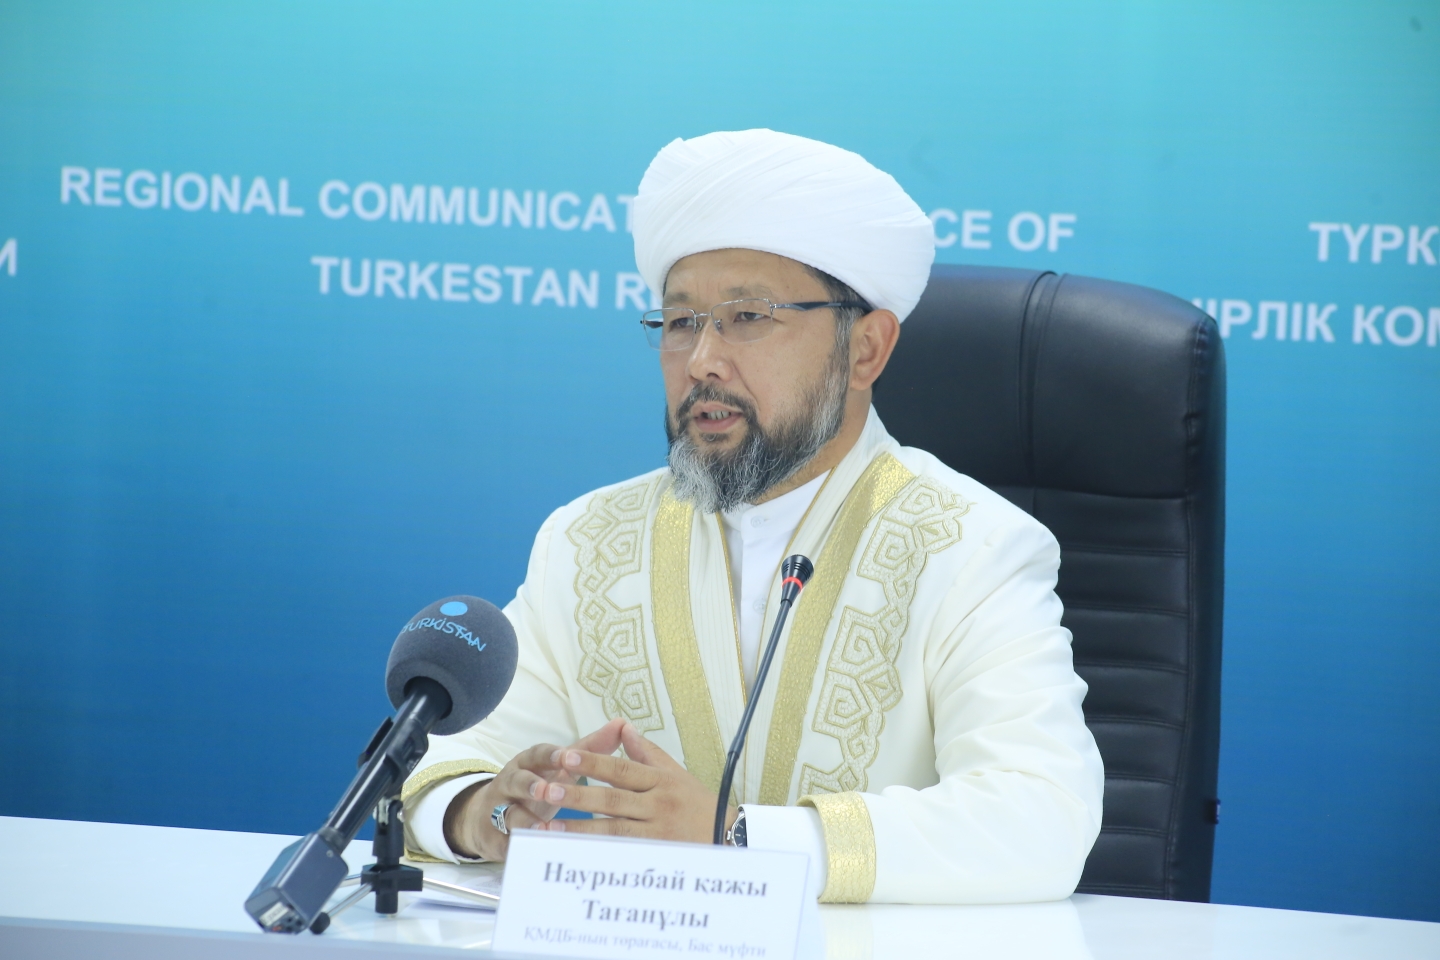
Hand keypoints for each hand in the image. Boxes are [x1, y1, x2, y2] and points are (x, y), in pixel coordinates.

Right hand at [444, 719, 627, 859]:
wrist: (488, 815)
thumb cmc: (537, 784)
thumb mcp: (559, 766)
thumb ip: (590, 748)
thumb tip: (622, 724)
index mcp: (529, 763)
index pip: (538, 754)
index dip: (551, 756)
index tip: (566, 757)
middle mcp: (512, 783)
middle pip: (517, 779)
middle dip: (529, 784)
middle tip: (545, 790)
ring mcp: (500, 810)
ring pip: (508, 813)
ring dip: (523, 819)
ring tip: (539, 826)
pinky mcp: (497, 837)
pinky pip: (505, 841)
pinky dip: (516, 845)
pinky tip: (530, 851)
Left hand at [534, 721, 736, 843]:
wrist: (729, 839)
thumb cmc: (698, 804)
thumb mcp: (676, 773)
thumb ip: (647, 751)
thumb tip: (623, 727)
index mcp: (660, 781)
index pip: (622, 770)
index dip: (593, 763)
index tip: (565, 757)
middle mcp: (658, 806)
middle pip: (613, 800)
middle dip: (579, 795)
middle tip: (548, 790)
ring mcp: (656, 834)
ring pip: (613, 831)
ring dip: (579, 829)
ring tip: (550, 826)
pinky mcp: (655, 856)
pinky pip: (621, 855)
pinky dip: (597, 854)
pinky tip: (574, 852)